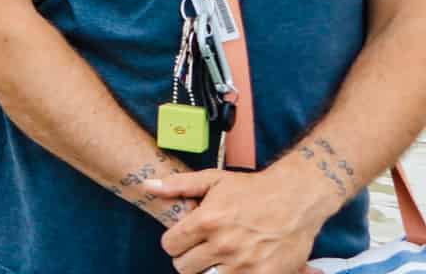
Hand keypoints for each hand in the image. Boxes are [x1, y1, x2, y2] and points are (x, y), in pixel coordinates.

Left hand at [150, 164, 331, 273]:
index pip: (170, 246)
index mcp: (206, 221)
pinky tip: (235, 266)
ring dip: (209, 270)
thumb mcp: (213, 179)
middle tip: (201, 250)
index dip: (174, 243)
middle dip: (189, 259)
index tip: (183, 240)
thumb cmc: (252, 189)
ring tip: (218, 258)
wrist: (295, 199)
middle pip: (184, 268)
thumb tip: (148, 185)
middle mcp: (223, 245)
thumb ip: (178, 185)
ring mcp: (243, 264)